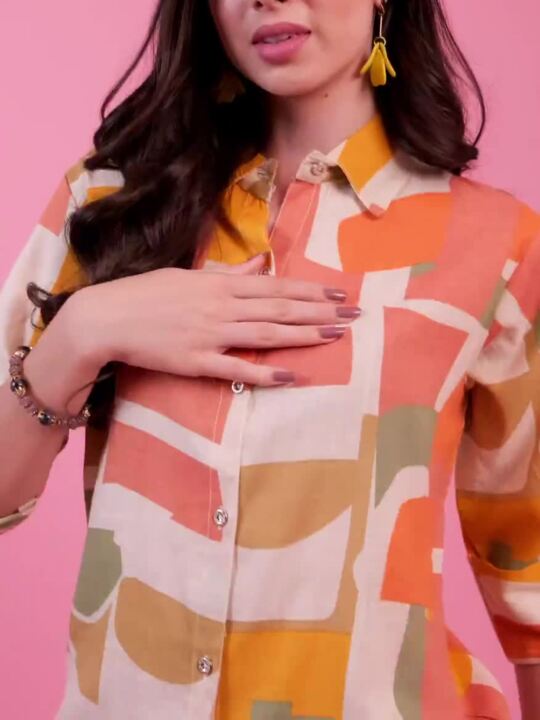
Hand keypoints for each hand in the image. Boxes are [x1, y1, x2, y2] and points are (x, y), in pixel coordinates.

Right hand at [75, 253, 360, 386]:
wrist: (107, 318)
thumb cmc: (147, 293)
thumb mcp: (189, 275)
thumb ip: (227, 272)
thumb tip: (257, 265)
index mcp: (220, 283)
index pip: (275, 286)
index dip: (310, 289)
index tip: (339, 292)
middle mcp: (221, 306)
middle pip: (280, 309)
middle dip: (320, 311)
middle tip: (354, 315)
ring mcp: (211, 334)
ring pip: (267, 334)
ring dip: (303, 335)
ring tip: (335, 336)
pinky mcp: (197, 361)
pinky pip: (237, 368)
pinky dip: (265, 372)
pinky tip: (292, 376)